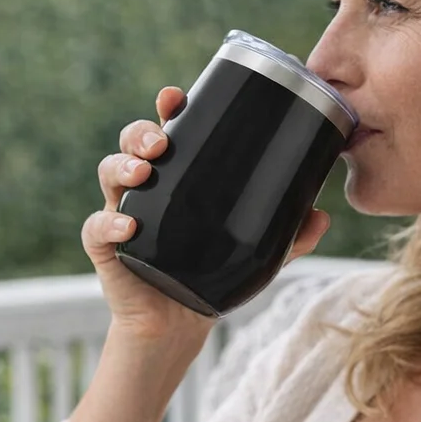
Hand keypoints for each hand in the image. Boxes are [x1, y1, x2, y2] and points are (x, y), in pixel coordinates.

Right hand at [83, 86, 330, 342]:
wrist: (179, 325)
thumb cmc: (213, 277)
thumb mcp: (257, 254)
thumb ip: (290, 236)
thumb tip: (323, 215)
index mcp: (178, 178)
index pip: (169, 131)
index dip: (167, 108)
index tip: (174, 96)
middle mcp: (147, 189)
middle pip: (132, 143)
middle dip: (141, 133)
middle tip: (161, 142)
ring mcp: (123, 215)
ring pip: (109, 174)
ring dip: (121, 166)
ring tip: (143, 172)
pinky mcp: (107, 250)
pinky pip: (97, 230)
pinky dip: (108, 224)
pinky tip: (127, 227)